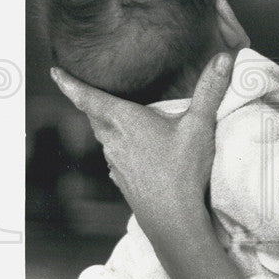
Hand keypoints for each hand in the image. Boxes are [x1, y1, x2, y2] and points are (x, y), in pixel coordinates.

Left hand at [51, 52, 233, 245]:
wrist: (174, 220)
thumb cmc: (183, 171)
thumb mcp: (199, 126)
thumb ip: (209, 90)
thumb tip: (223, 58)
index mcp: (124, 121)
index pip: (88, 97)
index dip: (70, 84)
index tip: (54, 73)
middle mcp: (114, 141)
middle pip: (95, 116)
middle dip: (91, 102)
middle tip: (86, 90)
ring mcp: (116, 164)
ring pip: (104, 138)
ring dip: (106, 126)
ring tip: (116, 118)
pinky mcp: (124, 182)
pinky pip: (115, 158)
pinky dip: (119, 149)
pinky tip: (133, 153)